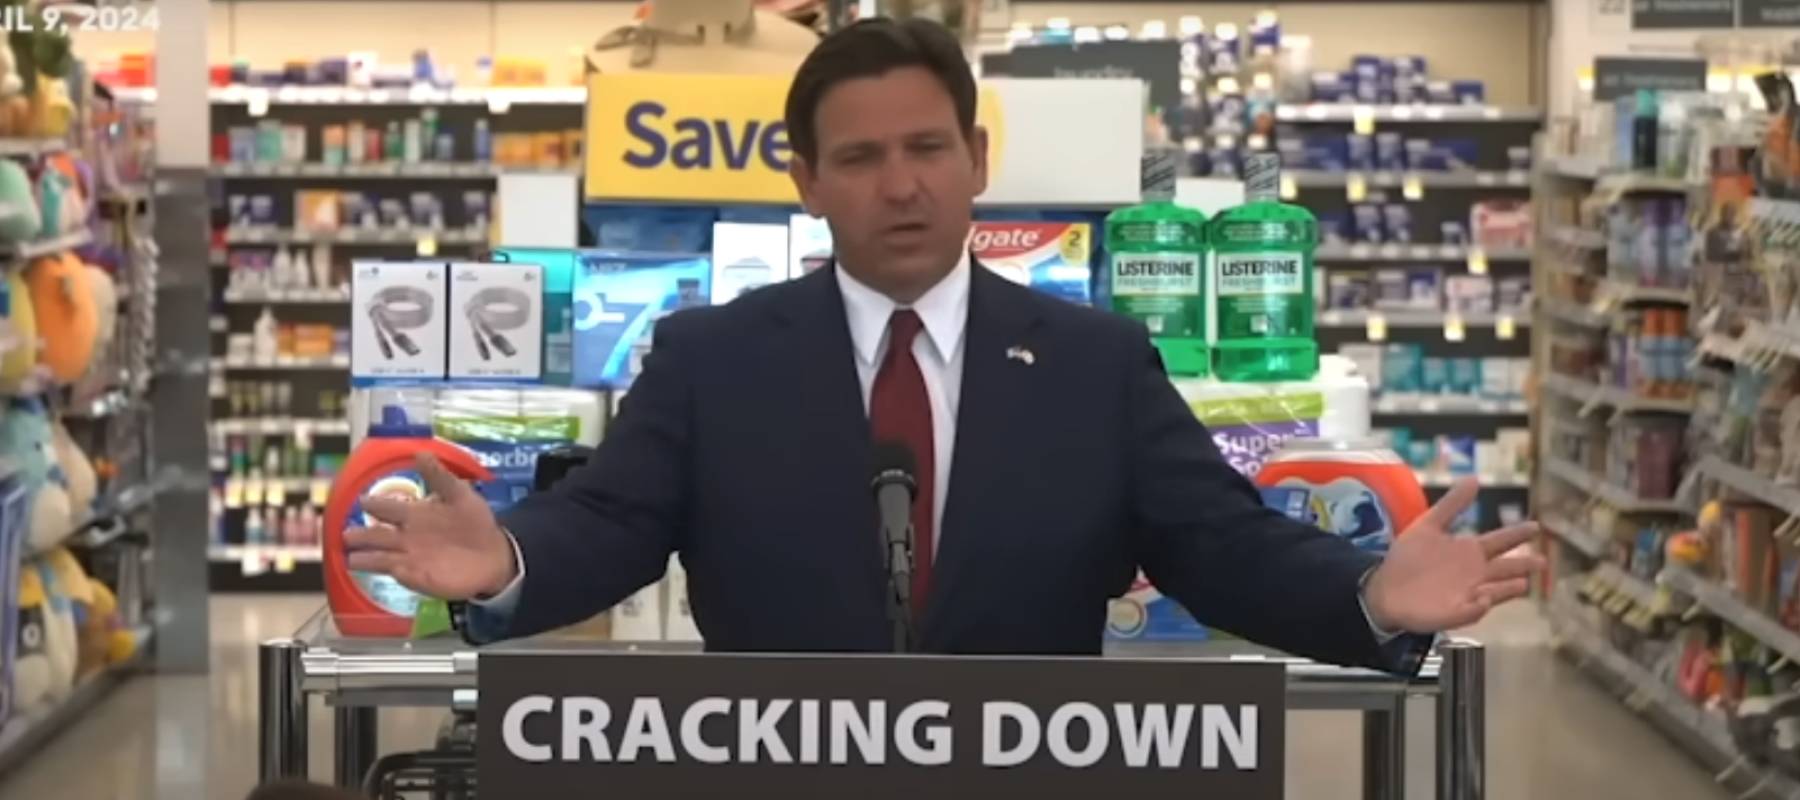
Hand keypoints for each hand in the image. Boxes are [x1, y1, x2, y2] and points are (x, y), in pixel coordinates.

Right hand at [343, 452, 516, 600]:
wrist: (493, 554)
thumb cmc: (474, 523)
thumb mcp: (460, 494)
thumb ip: (439, 476)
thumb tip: (420, 453)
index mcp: (414, 513)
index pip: (387, 508)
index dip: (374, 504)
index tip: (362, 501)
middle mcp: (406, 535)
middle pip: (376, 534)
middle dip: (361, 534)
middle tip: (345, 534)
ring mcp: (409, 556)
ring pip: (379, 555)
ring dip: (365, 556)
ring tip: (349, 557)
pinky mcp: (416, 576)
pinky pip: (397, 572)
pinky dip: (387, 569)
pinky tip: (378, 568)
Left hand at [1363, 478, 1544, 633]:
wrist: (1384, 588)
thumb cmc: (1408, 558)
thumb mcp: (1428, 525)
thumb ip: (1452, 505)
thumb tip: (1474, 478)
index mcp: (1468, 552)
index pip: (1499, 542)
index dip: (1517, 534)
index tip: (1536, 526)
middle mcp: (1473, 574)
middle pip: (1504, 569)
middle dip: (1523, 565)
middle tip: (1543, 561)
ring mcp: (1466, 595)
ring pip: (1493, 592)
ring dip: (1506, 589)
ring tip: (1522, 585)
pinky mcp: (1453, 613)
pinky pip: (1470, 611)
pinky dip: (1478, 606)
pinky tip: (1484, 599)